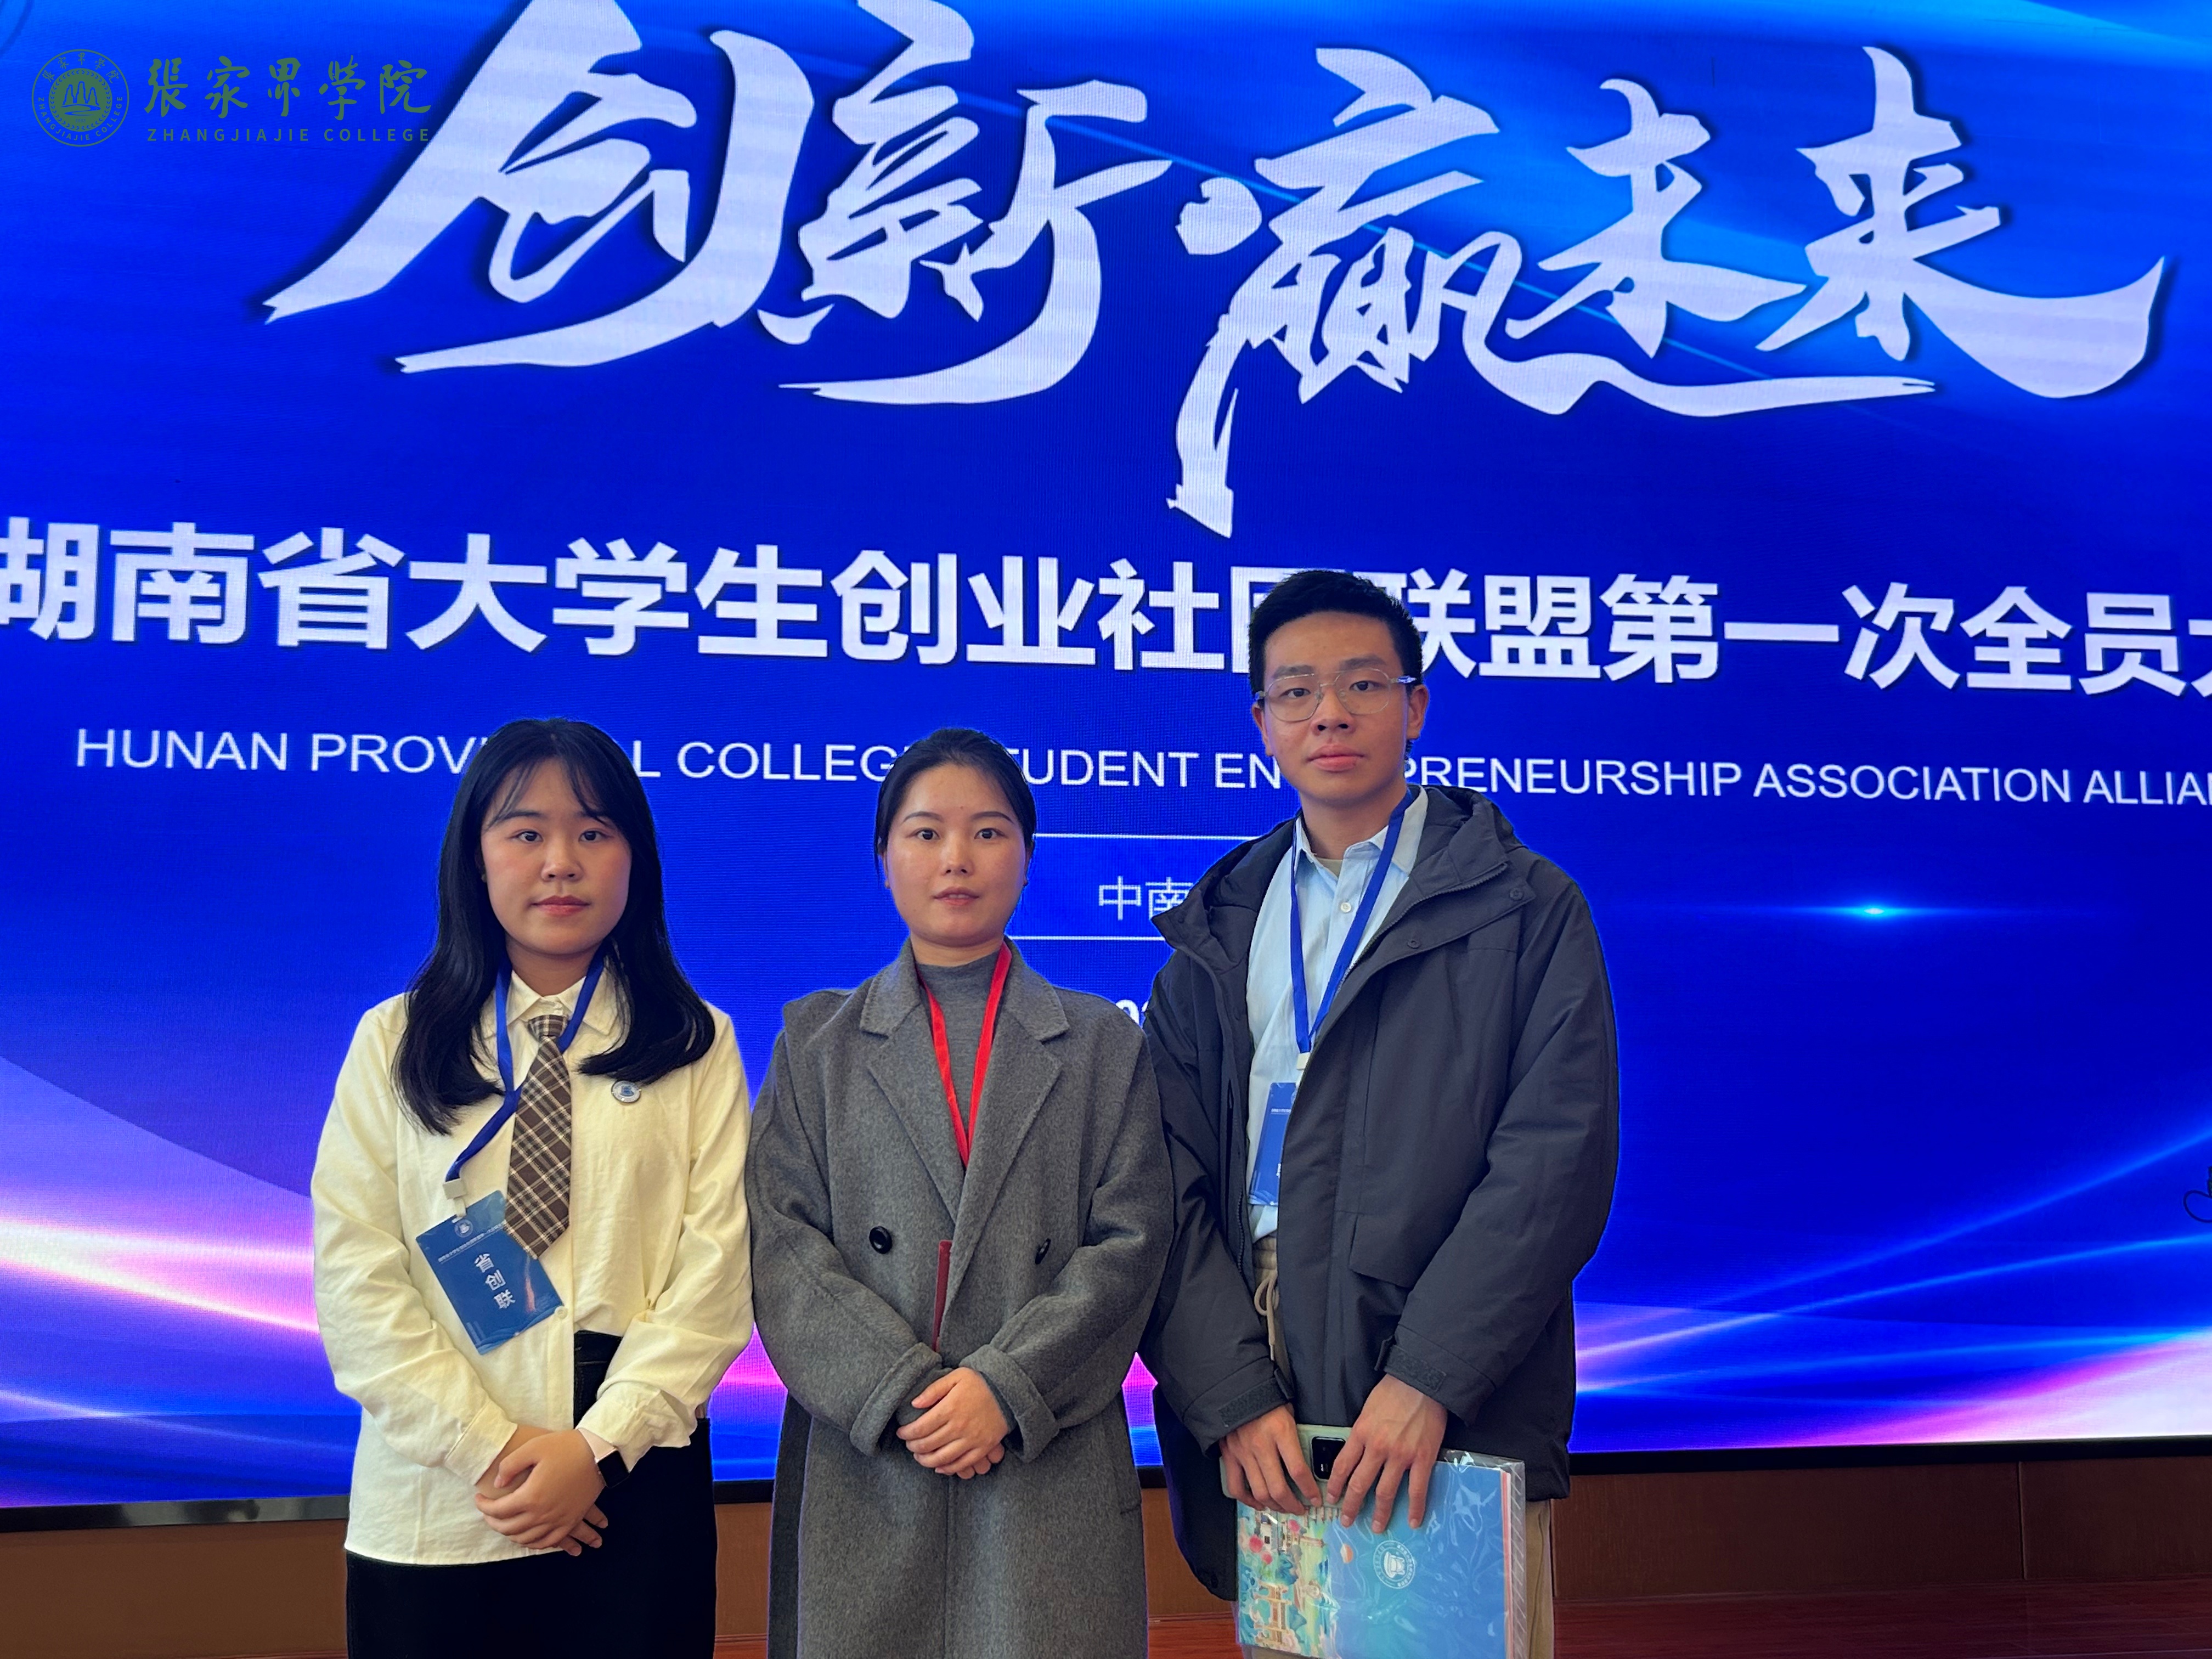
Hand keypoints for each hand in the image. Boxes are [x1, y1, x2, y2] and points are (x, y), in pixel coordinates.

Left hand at [475, 1428, 607, 1551]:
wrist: (598, 1453)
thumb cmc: (566, 1447)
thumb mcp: (533, 1447)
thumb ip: (509, 1466)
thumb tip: (498, 1484)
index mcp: (531, 1496)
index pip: (498, 1510)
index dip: (484, 1506)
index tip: (478, 1498)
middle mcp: (543, 1514)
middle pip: (509, 1528)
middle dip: (493, 1522)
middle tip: (487, 1511)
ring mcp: (558, 1520)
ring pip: (527, 1539)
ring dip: (510, 1534)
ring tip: (504, 1522)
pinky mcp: (570, 1521)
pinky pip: (549, 1542)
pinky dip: (534, 1543)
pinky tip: (527, 1537)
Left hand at [896, 1368, 1009, 1473]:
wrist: (1009, 1392)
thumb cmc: (980, 1382)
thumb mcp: (956, 1377)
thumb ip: (933, 1389)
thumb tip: (914, 1404)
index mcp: (950, 1408)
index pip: (920, 1428)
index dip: (906, 1433)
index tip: (901, 1433)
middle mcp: (959, 1426)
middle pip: (928, 1445)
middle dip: (913, 1447)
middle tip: (908, 1444)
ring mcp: (972, 1439)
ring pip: (942, 1458)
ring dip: (925, 1461)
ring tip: (919, 1456)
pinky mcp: (983, 1448)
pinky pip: (962, 1464)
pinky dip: (947, 1468)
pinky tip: (938, 1466)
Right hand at [1220, 1404, 1319, 1514]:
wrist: (1235, 1388)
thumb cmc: (1266, 1399)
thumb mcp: (1288, 1412)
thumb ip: (1296, 1435)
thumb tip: (1310, 1460)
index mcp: (1280, 1432)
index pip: (1298, 1470)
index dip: (1309, 1490)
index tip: (1316, 1499)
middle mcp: (1261, 1445)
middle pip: (1278, 1488)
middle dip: (1293, 1505)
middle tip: (1300, 1509)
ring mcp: (1243, 1453)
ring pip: (1259, 1492)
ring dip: (1274, 1506)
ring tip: (1283, 1508)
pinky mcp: (1229, 1456)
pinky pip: (1236, 1486)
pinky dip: (1247, 1500)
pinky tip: (1258, 1503)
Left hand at [1327, 1374, 1447, 1531]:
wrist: (1422, 1382)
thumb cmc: (1394, 1391)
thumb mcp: (1367, 1410)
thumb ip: (1362, 1432)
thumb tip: (1356, 1453)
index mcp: (1361, 1433)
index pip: (1342, 1466)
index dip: (1335, 1486)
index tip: (1332, 1499)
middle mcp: (1378, 1448)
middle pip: (1360, 1484)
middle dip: (1352, 1506)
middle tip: (1348, 1520)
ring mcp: (1401, 1455)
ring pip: (1386, 1492)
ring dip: (1380, 1513)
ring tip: (1377, 1526)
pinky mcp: (1423, 1458)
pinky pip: (1417, 1490)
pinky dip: (1415, 1508)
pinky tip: (1413, 1521)